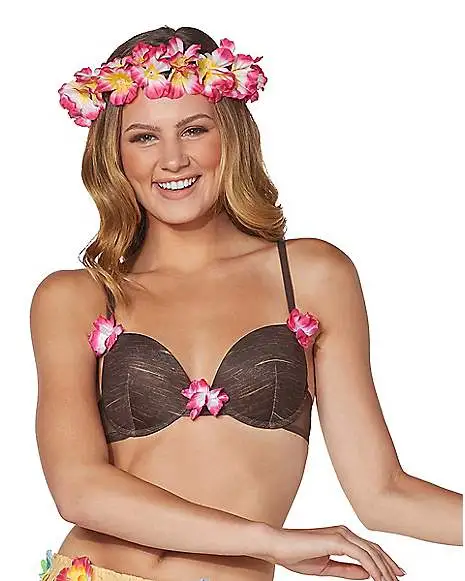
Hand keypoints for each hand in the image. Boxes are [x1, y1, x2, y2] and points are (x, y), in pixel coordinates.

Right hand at [271, 525, 404, 579]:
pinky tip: (379, 579)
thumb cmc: (296, 554)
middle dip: (389, 566)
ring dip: (384, 570)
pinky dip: (373, 568)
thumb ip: (347, 569)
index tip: (395, 575)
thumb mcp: (326, 566)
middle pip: (375, 549)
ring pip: (371, 553)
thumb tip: (367, 573)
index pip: (369, 549)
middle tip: (400, 580)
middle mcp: (344, 532)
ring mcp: (342, 534)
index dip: (384, 562)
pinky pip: (361, 556)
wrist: (278, 545)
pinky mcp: (337, 540)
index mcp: (341, 536)